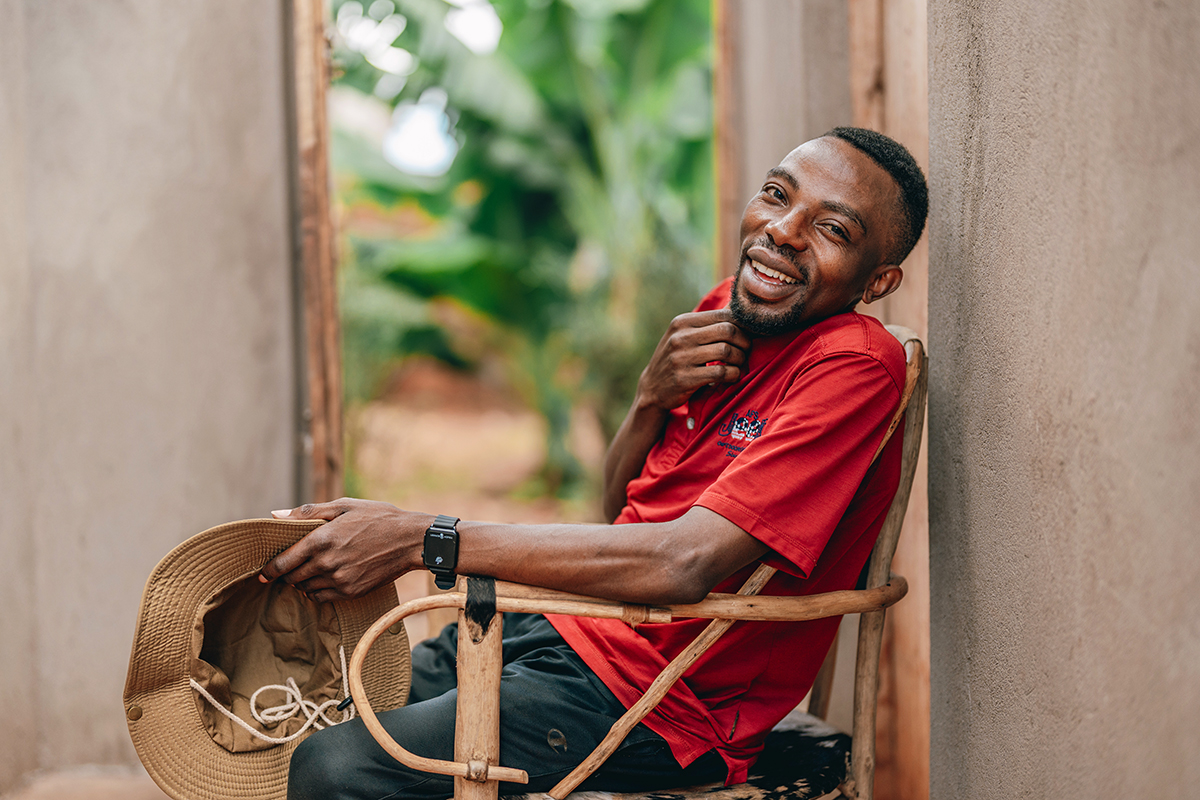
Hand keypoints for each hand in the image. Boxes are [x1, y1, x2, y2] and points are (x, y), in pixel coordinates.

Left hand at [259, 498, 427, 602]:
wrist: (411, 540)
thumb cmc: (378, 518)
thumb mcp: (344, 506)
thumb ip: (307, 512)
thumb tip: (276, 515)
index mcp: (321, 539)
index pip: (283, 562)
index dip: (269, 569)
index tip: (264, 573)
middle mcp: (326, 563)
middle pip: (292, 578)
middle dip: (286, 575)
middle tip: (288, 569)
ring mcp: (339, 580)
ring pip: (306, 589)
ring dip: (302, 583)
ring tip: (308, 573)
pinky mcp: (351, 592)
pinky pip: (322, 598)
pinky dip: (317, 592)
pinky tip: (323, 580)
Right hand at [637, 308, 750, 410]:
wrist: (652, 388)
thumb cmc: (677, 359)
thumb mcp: (684, 336)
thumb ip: (707, 324)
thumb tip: (738, 308)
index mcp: (682, 322)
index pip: (723, 315)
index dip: (742, 325)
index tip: (747, 336)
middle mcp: (680, 337)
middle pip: (727, 330)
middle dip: (744, 341)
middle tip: (746, 351)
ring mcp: (681, 358)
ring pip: (725, 351)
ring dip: (740, 359)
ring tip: (738, 364)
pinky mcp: (685, 378)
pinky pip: (720, 372)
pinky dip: (733, 374)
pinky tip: (732, 376)